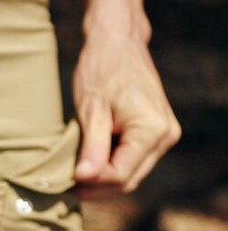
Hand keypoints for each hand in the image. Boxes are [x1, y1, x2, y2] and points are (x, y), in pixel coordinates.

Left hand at [72, 26, 180, 198]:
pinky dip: (108, 167)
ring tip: (72, 177)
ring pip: (130, 174)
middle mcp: (165, 136)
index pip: (120, 176)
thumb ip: (91, 146)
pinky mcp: (154, 134)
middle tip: (64, 187)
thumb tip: (84, 178)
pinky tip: (86, 165)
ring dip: (101, 181)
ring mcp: (163, 136)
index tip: (65, 182)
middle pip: (128, 181)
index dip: (92, 185)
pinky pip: (131, 161)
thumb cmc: (102, 69)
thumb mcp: (91, 109)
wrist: (117, 42)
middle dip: (96, 188)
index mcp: (153, 130)